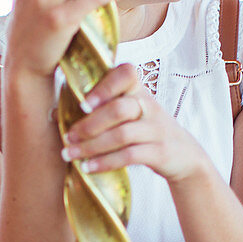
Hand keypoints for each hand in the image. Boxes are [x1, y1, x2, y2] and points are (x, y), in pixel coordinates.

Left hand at [61, 63, 208, 182]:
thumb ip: (106, 106)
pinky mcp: (160, 152)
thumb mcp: (134, 112)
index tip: (83, 103)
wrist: (186, 156)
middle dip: (89, 123)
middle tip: (68, 136)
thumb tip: (56, 112)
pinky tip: (89, 167)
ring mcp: (156, 130)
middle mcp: (149, 107)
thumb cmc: (147, 131)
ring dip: (92, 146)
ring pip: (122, 134)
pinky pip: (129, 156)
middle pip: (119, 108)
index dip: (104, 86)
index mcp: (140, 91)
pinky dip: (106, 162)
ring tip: (70, 154)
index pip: (127, 74)